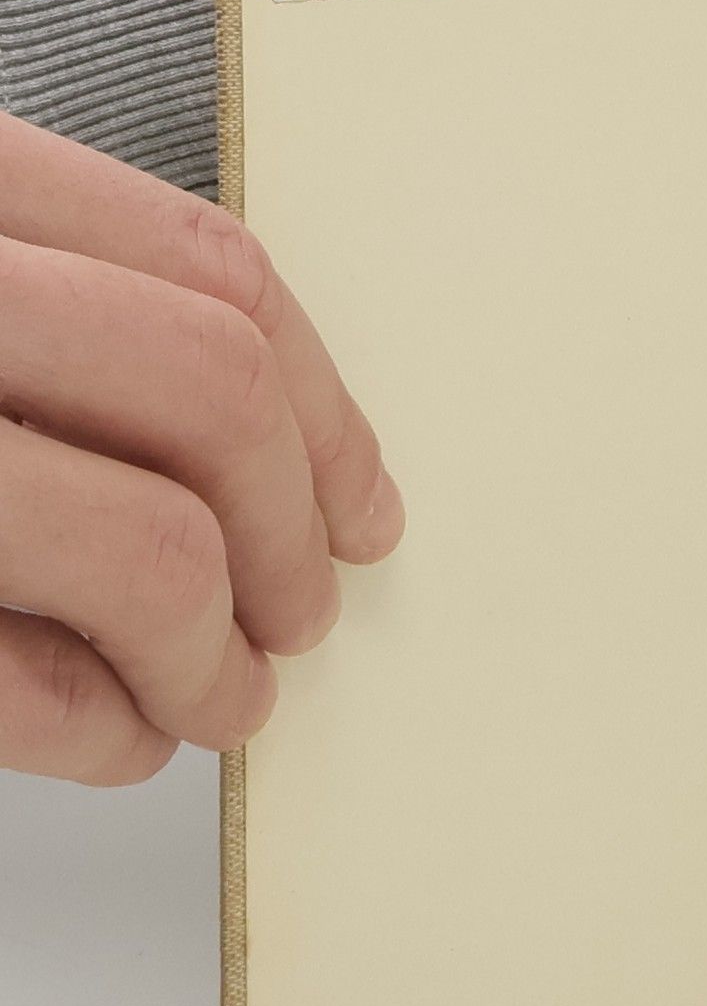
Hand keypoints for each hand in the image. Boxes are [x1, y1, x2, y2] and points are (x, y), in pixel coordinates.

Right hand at [0, 115, 403, 785]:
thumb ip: (78, 324)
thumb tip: (276, 459)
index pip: (213, 275)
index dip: (330, 410)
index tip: (371, 504)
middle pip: (215, 395)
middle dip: (293, 536)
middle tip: (305, 614)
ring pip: (153, 548)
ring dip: (218, 658)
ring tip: (218, 693)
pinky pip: (37, 689)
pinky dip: (107, 731)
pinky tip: (114, 729)